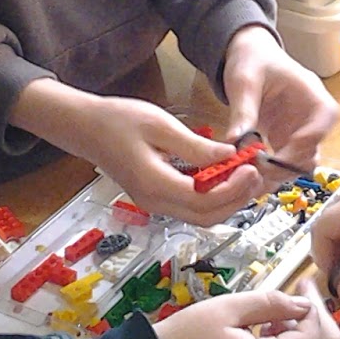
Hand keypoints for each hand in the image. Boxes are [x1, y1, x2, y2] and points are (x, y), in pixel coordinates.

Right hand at [13, 81, 263, 224]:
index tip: (251, 168)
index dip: (233, 189)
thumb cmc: (117, 120)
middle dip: (236, 200)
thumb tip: (229, 156)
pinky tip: (225, 178)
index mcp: (154, 184)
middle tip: (255, 174)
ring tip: (245, 176)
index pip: (204, 201)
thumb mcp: (160, 125)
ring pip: (200, 217)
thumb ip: (196, 146)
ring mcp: (153, 204)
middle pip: (206, 217)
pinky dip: (212, 199)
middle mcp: (154, 202)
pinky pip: (190, 208)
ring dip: (226, 202)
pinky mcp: (154, 198)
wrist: (84, 128)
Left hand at [222, 26, 339, 184]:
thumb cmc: (253, 61)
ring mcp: (301, 134)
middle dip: (283, 167)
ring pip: (298, 166)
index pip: (321, 127)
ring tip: (247, 173)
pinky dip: (267, 172)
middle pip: (310, 154)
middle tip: (253, 170)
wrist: (250, 56)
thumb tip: (234, 141)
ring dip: (275, 174)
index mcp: (316, 98)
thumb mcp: (245, 81)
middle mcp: (314, 120)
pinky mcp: (287, 143)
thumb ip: (243, 111)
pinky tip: (246, 171)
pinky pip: (283, 165)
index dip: (299, 146)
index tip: (271, 157)